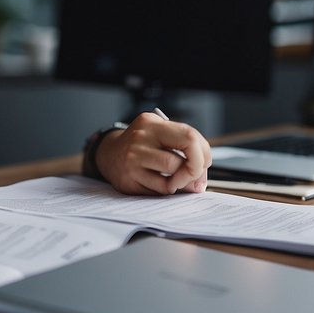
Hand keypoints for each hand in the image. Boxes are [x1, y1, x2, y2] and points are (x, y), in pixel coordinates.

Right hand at [94, 112, 210, 194]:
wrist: (108, 155)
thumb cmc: (142, 146)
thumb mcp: (158, 135)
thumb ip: (182, 150)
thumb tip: (200, 181)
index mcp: (151, 123)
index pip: (188, 136)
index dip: (204, 152)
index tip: (205, 161)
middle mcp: (139, 139)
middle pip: (180, 159)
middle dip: (195, 171)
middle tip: (196, 176)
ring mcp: (132, 160)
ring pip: (171, 175)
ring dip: (181, 181)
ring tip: (178, 180)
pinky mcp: (129, 180)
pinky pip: (160, 189)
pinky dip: (169, 188)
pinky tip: (164, 183)